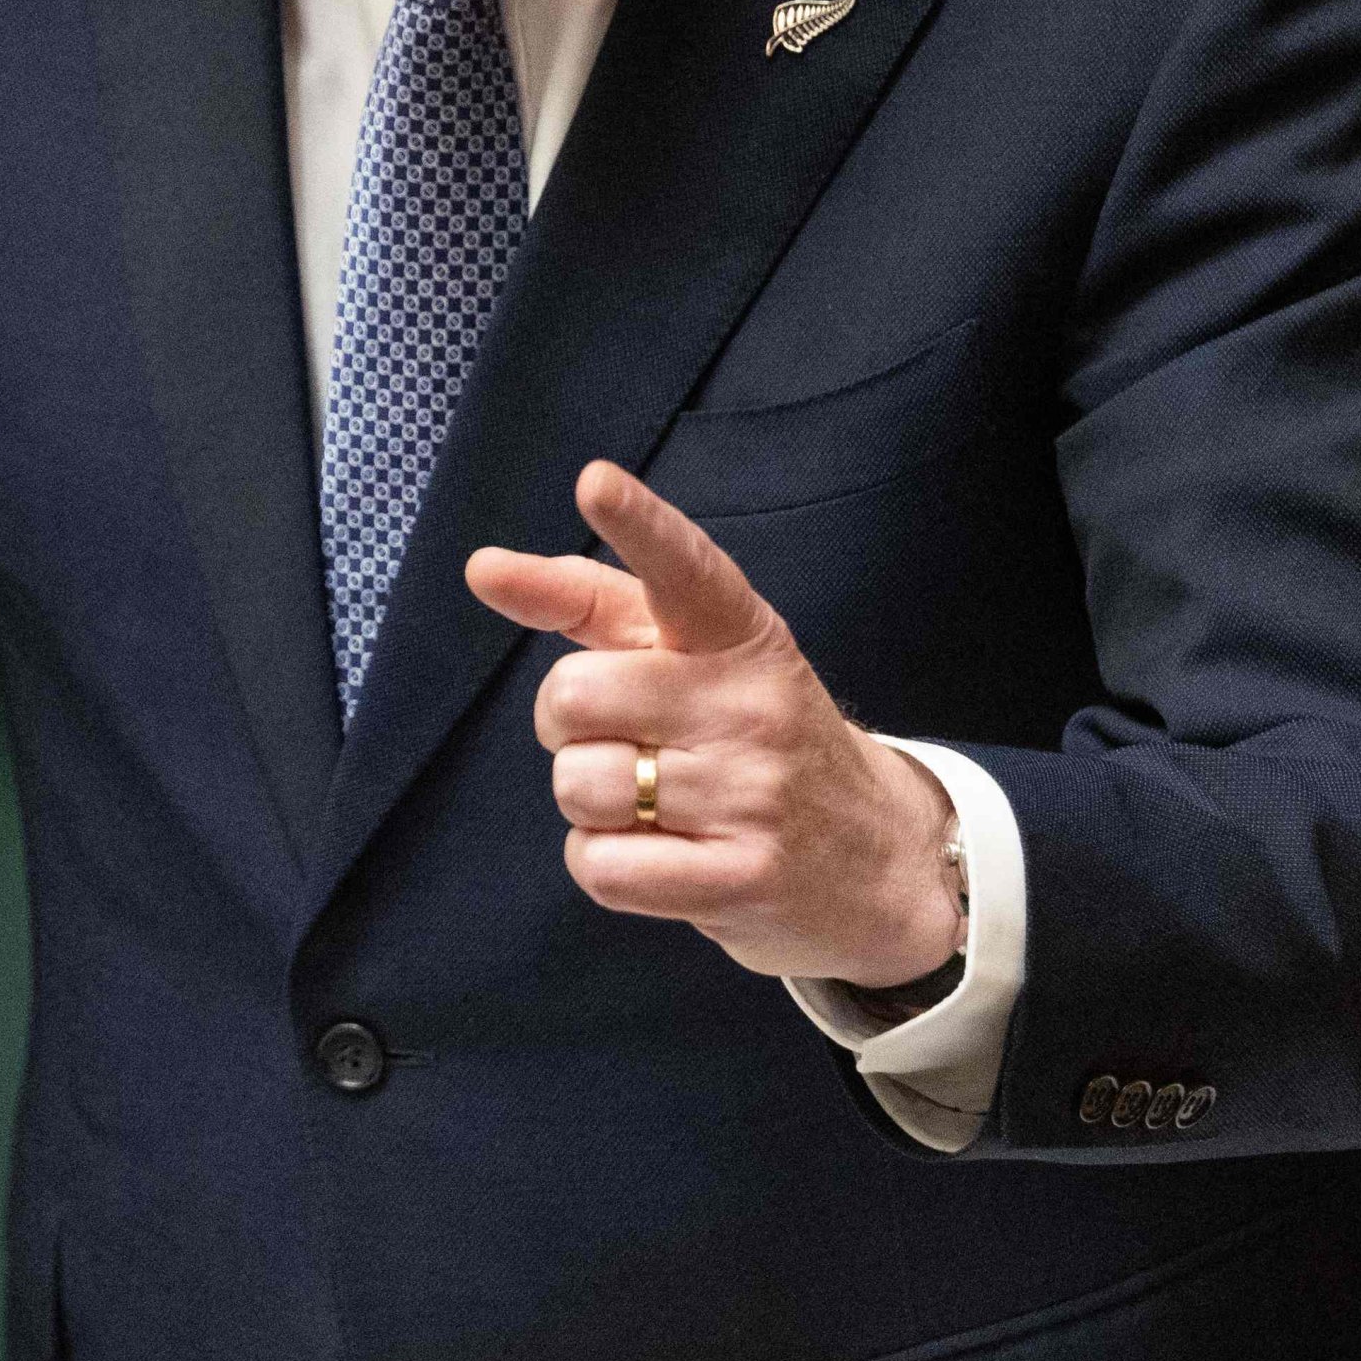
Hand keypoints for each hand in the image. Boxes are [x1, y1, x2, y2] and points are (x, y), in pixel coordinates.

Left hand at [468, 459, 964, 989]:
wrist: (878, 854)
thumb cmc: (749, 735)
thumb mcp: (686, 652)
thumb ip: (583, 601)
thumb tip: (482, 567)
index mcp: (739, 634)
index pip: (684, 568)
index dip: (637, 524)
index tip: (596, 481)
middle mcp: (752, 704)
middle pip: (575, 695)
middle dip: (566, 725)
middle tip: (619, 738)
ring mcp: (755, 794)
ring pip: (579, 786)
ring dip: (588, 801)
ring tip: (650, 801)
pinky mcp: (745, 879)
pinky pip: (601, 866)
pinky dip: (602, 863)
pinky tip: (656, 854)